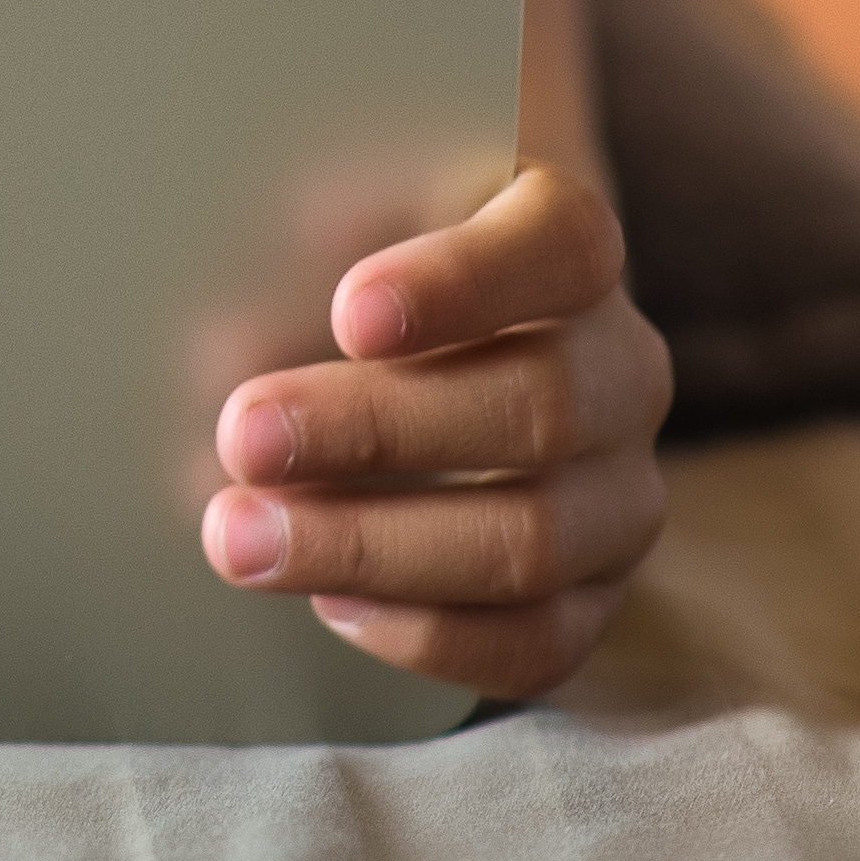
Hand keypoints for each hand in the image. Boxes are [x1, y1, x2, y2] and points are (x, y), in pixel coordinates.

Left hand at [199, 160, 669, 700]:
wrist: (449, 357)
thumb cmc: (370, 263)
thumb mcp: (337, 219)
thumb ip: (299, 257)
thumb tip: (237, 349)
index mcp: (570, 243)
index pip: (560, 245)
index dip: (464, 282)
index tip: (350, 313)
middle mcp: (621, 369)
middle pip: (542, 404)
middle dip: (378, 430)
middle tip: (244, 436)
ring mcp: (620, 490)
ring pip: (534, 539)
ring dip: (373, 545)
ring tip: (242, 537)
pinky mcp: (598, 593)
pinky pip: (537, 640)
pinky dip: (428, 633)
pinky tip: (328, 602)